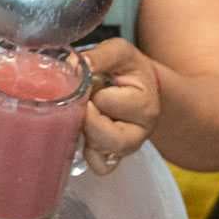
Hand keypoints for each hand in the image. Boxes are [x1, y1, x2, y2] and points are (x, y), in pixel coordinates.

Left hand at [79, 39, 161, 175]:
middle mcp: (139, 132)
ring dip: (85, 133)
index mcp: (145, 105)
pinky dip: (86, 152)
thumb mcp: (119, 52)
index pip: (106, 102)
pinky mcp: (113, 158)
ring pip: (99, 155)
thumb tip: (73, 65)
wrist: (137, 84)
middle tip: (86, 101)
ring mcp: (125, 148)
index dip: (92, 91)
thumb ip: (100, 56)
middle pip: (105, 137)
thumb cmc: (127, 69)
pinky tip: (85, 132)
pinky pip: (98, 166)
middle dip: (87, 116)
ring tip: (86, 115)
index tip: (94, 82)